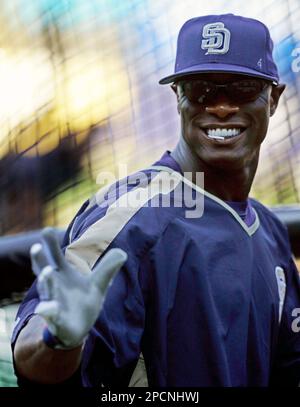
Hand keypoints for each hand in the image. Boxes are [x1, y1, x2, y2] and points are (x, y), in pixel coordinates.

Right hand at [30, 227, 126, 348]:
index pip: (55, 256)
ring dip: (45, 281)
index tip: (47, 229)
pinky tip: (47, 307)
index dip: (50, 244)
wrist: (77, 330)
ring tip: (48, 271)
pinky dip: (48, 310)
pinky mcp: (55, 319)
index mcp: (62, 274)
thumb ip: (107, 268)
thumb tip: (122, 252)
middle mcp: (53, 285)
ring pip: (46, 289)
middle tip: (36, 246)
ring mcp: (52, 301)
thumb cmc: (82, 302)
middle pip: (44, 269)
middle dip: (39, 258)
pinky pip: (49, 313)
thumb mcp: (98, 284)